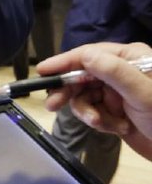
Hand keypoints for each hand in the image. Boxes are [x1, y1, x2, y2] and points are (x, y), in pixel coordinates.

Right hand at [39, 42, 151, 159]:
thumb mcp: (142, 94)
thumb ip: (114, 72)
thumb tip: (85, 55)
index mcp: (129, 58)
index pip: (89, 55)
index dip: (64, 62)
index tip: (42, 71)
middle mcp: (120, 72)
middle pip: (81, 75)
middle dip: (70, 92)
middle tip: (52, 105)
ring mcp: (117, 92)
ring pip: (85, 96)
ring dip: (88, 112)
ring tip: (99, 123)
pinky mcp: (115, 111)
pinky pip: (94, 112)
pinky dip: (100, 121)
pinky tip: (116, 128)